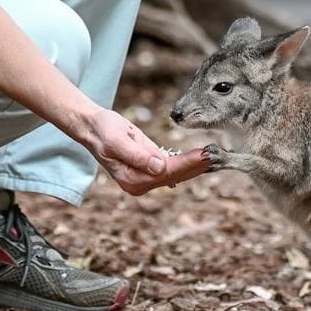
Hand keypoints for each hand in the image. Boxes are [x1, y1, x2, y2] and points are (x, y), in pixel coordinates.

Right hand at [88, 109, 212, 195]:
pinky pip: (172, 168)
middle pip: (174, 176)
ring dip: (195, 166)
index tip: (205, 155)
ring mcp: (145, 177)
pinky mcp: (149, 168)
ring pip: (176, 173)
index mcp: (132, 179)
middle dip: (196, 166)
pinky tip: (201, 159)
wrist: (92, 127)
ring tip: (215, 156)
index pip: (166, 173)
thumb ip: (138, 155)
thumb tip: (159, 167)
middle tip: (217, 154)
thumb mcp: (116, 140)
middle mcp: (140, 183)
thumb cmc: (102, 130)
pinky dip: (187, 163)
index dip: (187, 164)